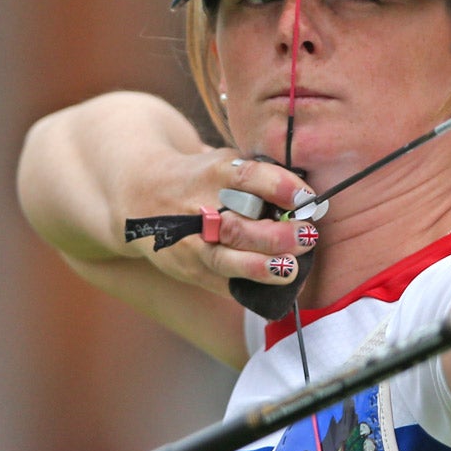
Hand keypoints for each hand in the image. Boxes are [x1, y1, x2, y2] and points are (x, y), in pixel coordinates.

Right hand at [120, 150, 319, 294]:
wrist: (141, 197)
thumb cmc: (202, 178)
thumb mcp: (224, 162)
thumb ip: (261, 176)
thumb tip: (308, 195)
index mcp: (213, 173)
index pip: (247, 177)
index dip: (279, 187)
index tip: (306, 197)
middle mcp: (200, 209)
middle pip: (238, 226)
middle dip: (278, 235)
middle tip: (308, 235)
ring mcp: (193, 244)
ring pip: (227, 261)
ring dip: (263, 266)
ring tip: (292, 267)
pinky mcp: (192, 270)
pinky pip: (226, 284)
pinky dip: (254, 287)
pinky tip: (279, 286)